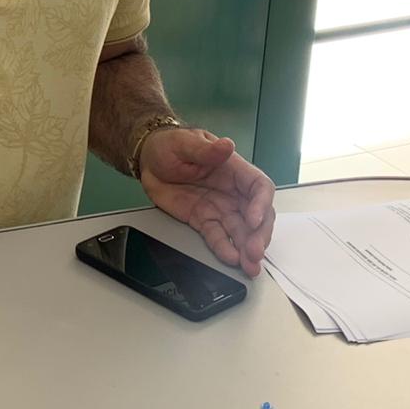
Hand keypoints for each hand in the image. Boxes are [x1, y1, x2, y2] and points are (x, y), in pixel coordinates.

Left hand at [138, 127, 275, 277]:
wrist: (147, 160)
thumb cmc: (169, 145)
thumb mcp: (184, 142)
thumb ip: (206, 149)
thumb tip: (227, 146)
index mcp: (233, 169)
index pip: (258, 187)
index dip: (261, 204)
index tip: (254, 219)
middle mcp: (232, 191)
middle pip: (257, 214)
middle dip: (259, 234)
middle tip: (255, 251)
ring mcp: (219, 207)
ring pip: (241, 231)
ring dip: (247, 249)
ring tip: (250, 265)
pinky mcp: (203, 220)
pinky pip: (217, 237)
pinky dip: (224, 249)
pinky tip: (231, 259)